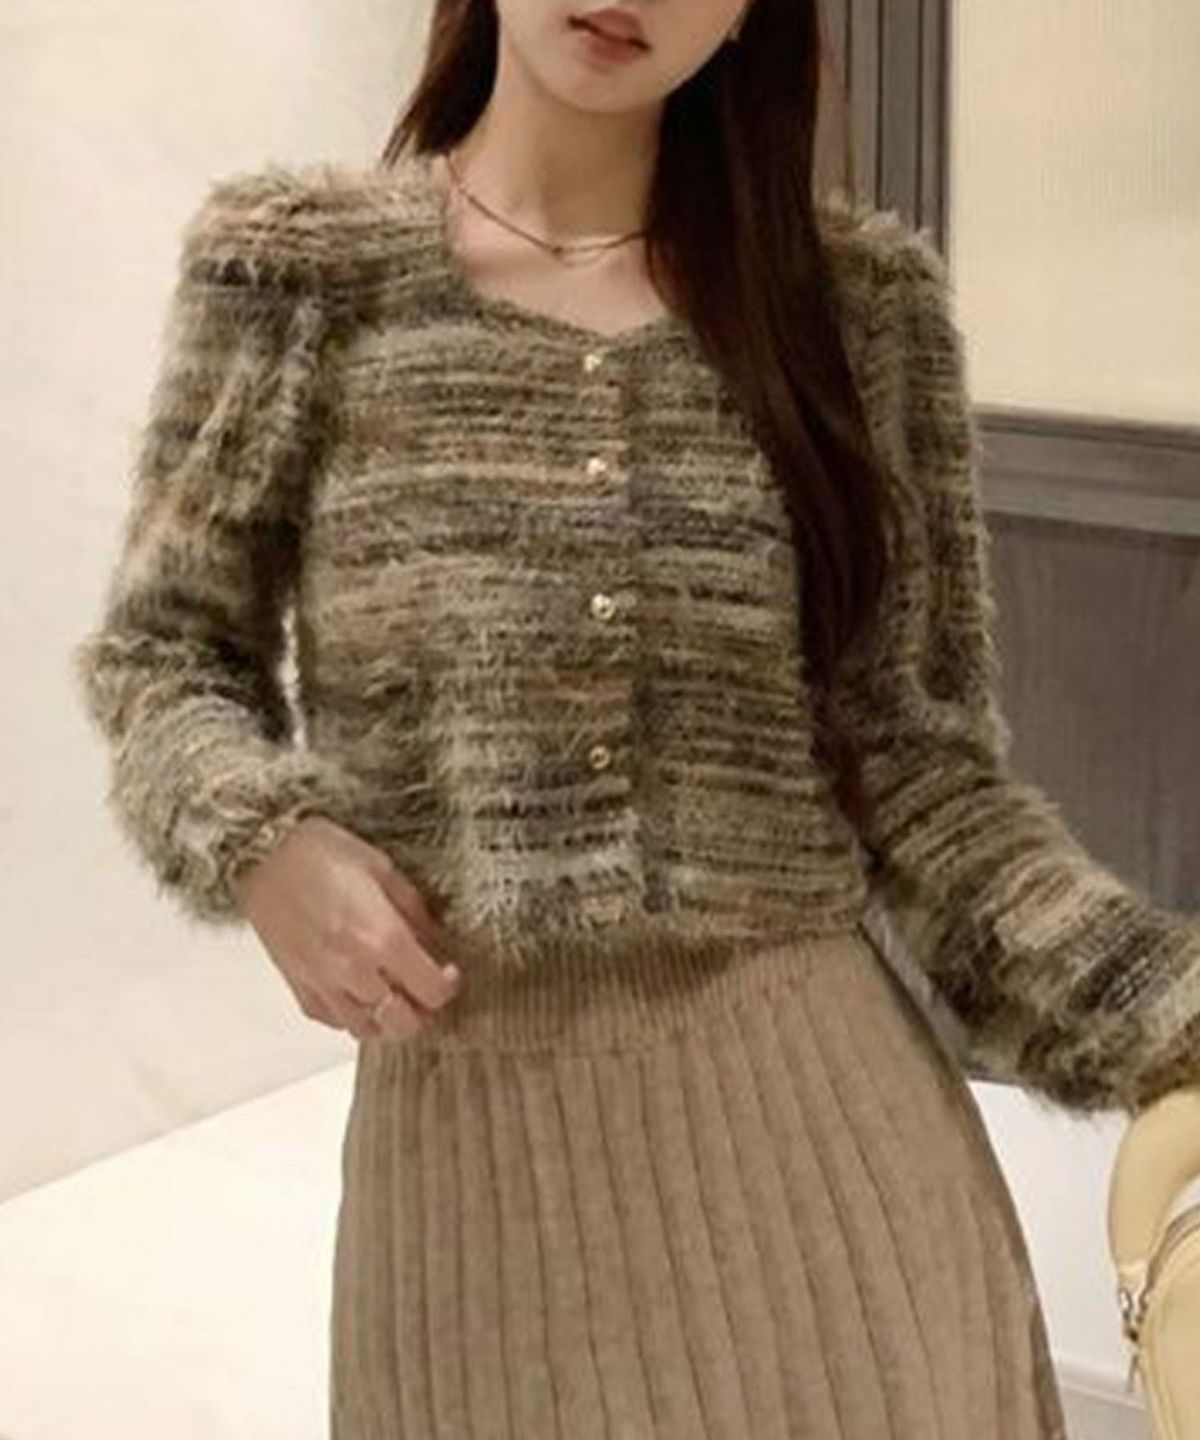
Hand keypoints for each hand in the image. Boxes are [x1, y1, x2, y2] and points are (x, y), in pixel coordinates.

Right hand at [231, 816, 463, 1041]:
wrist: (261, 853)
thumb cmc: (316, 851)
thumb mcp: (382, 868)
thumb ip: (412, 910)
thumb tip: (432, 938)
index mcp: (381, 937)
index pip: (431, 990)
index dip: (447, 986)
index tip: (448, 973)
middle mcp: (353, 969)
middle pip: (403, 1022)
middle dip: (422, 1011)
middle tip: (425, 990)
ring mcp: (322, 982)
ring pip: (366, 1030)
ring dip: (387, 1019)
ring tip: (394, 997)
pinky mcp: (297, 985)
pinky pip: (330, 1020)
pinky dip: (350, 1016)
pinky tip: (358, 996)